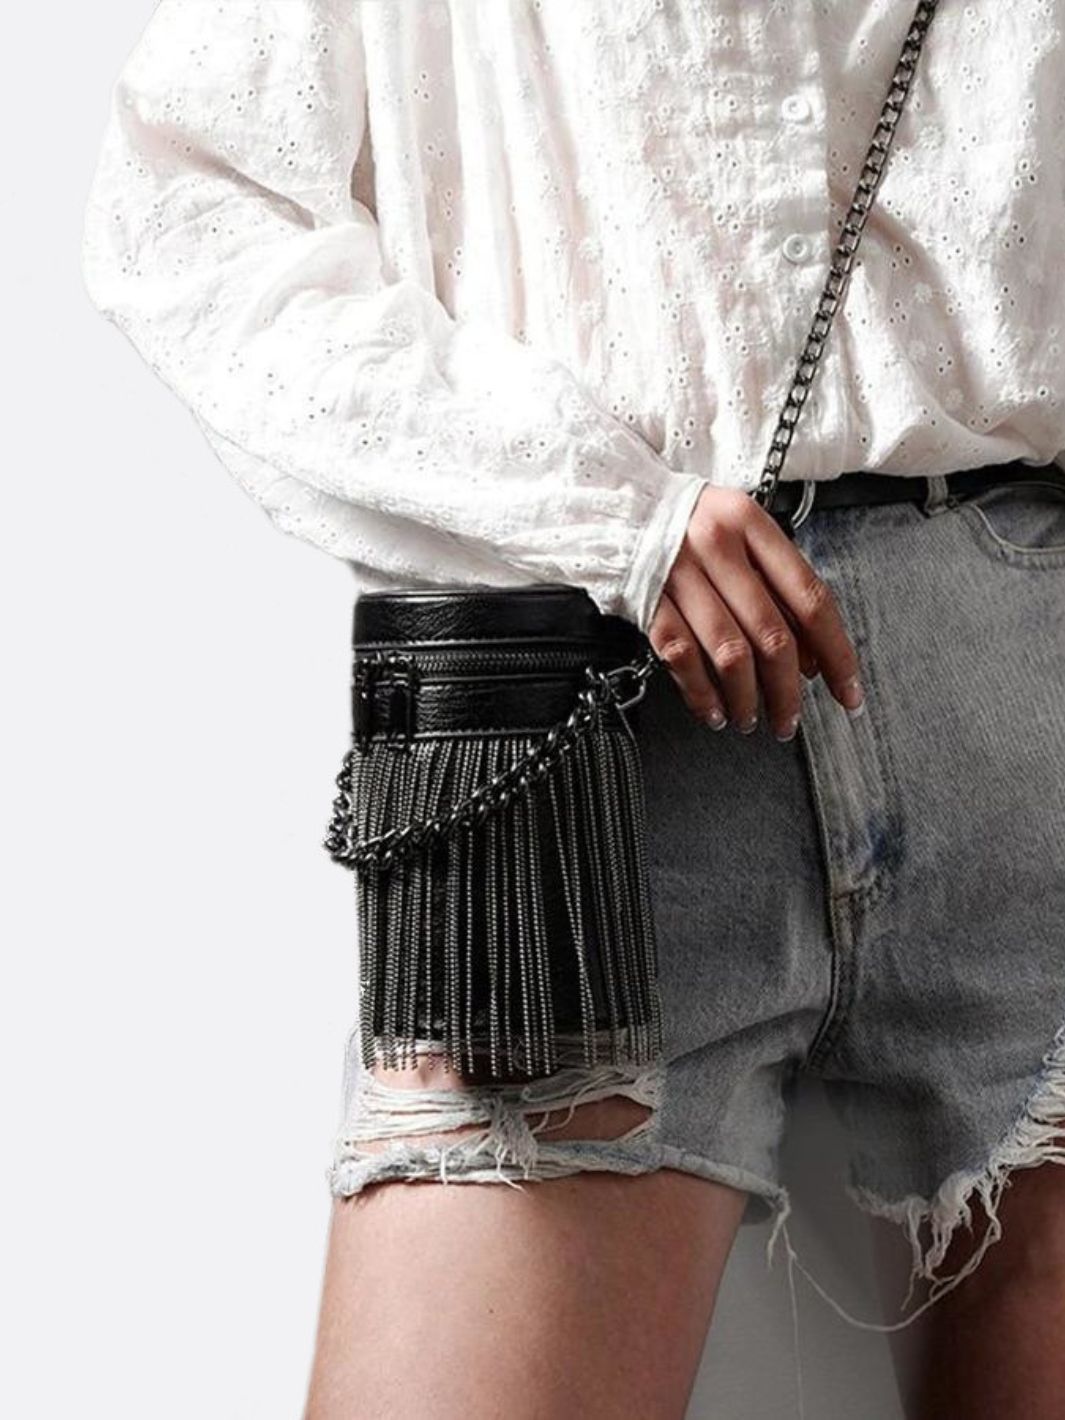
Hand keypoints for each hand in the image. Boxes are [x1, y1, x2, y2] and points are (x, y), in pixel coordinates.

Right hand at [648, 484, 864, 739]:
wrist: (614, 506)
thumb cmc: (685, 523)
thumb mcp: (739, 531)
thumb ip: (775, 583)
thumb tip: (809, 657)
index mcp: (751, 524)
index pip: (810, 598)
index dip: (835, 653)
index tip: (846, 691)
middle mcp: (717, 546)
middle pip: (772, 635)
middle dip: (787, 690)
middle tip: (790, 719)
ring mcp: (678, 574)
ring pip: (730, 653)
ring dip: (746, 698)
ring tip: (750, 719)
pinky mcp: (647, 600)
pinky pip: (682, 657)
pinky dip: (702, 693)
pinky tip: (714, 711)